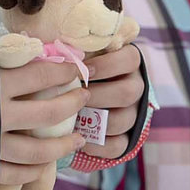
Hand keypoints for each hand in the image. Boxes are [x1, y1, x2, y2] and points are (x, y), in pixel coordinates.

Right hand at [0, 58, 88, 184]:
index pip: (40, 76)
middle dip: (73, 104)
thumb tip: (31, 57)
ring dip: (64, 146)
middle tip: (84, 97)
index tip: (75, 70)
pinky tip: (45, 164)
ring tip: (79, 140)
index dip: (63, 72)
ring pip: (39, 151)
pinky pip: (18, 175)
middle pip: (49, 113)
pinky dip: (35, 171)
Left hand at [78, 43, 143, 159]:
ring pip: (123, 120)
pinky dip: (98, 145)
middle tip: (75, 95)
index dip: (108, 65)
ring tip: (73, 116)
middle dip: (98, 94)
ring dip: (96, 120)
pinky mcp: (126, 139)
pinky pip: (118, 146)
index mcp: (127, 62)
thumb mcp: (76, 53)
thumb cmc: (72, 68)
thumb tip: (53, 43)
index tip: (84, 69)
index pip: (130, 59)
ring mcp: (133, 114)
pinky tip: (79, 139)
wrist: (76, 99)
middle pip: (128, 92)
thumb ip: (71, 48)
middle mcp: (135, 87)